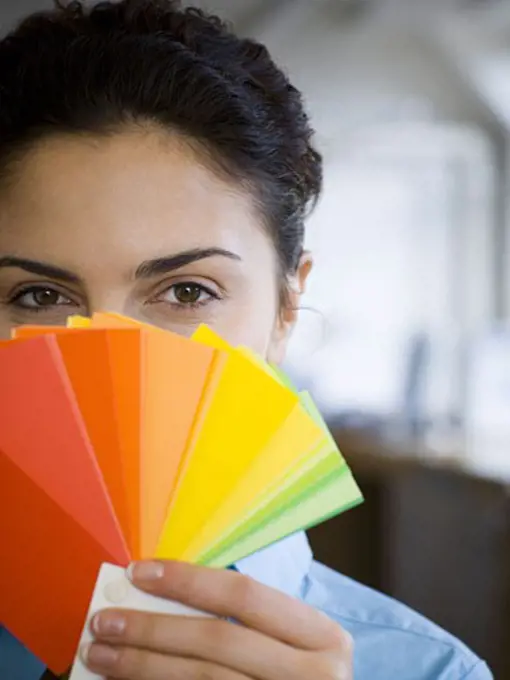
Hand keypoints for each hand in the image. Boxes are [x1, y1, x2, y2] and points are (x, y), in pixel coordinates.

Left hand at [82, 559, 352, 678]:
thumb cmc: (298, 677)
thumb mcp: (290, 645)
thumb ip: (243, 622)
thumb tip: (162, 594)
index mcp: (323, 637)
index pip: (244, 595)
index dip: (187, 580)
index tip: (138, 572)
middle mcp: (314, 676)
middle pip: (216, 640)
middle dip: (152, 628)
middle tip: (104, 619)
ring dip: (141, 666)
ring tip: (101, 653)